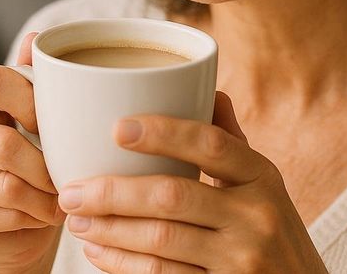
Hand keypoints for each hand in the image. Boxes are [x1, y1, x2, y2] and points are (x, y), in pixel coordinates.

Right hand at [0, 32, 65, 273]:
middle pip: (3, 146)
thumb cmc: (35, 159)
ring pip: (5, 187)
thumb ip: (36, 79)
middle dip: (46, 167)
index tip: (53, 124)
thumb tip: (37, 39)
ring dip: (44, 198)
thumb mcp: (40, 117)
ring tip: (64, 198)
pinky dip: (31, 218)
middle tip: (70, 177)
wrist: (18, 223)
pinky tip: (42, 215)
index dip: (28, 101)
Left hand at [59, 91, 328, 272]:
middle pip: (172, 196)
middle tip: (71, 188)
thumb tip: (210, 89)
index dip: (163, 133)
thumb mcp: (266, 186)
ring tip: (76, 219)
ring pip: (160, 241)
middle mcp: (256, 215)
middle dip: (113, 192)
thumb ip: (233, 144)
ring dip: (109, 229)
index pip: (211, 144)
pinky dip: (122, 265)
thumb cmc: (275, 235)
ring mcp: (241, 259)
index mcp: (262, 176)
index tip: (117, 127)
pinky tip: (98, 251)